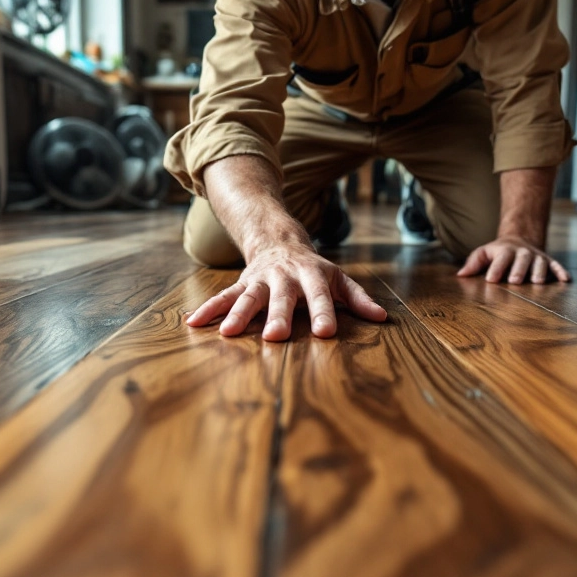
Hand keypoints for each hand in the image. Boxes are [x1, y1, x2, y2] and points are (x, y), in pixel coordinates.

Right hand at [186, 242, 387, 340]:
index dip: (323, 313)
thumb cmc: (314, 270)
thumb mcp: (338, 279)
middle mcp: (284, 277)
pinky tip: (193, 322)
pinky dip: (209, 308)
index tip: (325, 333)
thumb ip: (358, 299)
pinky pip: (224, 296)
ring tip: (227, 333)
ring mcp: (260, 280)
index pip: (320, 295)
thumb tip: (382, 318)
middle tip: (275, 337)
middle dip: (278, 316)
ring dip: (238, 314)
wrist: (279, 240)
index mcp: (312, 276)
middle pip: (282, 298)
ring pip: (249, 297)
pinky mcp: (242, 284)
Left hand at [457, 237, 570, 284]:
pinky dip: (561, 272)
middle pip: (522, 259)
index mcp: (505, 250)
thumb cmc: (497, 253)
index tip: (491, 279)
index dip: (496, 268)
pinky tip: (566, 280)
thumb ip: (473, 263)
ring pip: (540, 262)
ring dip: (539, 271)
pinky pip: (556, 265)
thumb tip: (460, 275)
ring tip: (538, 282)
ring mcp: (537, 256)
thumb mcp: (484, 253)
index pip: (501, 258)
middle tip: (514, 281)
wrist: (519, 240)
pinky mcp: (548, 262)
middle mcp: (522, 252)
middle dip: (519, 269)